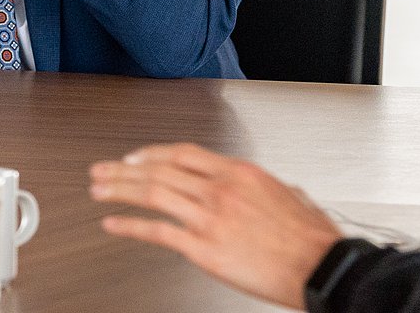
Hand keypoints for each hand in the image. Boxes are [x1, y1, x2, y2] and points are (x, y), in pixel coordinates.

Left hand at [90, 143, 342, 309]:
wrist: (321, 266)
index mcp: (239, 172)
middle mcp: (221, 189)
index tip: (134, 156)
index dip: (152, 152)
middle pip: (160, 169)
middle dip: (124, 168)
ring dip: (119, 190)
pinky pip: (158, 232)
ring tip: (99, 191)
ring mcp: (210, 218)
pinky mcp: (205, 249)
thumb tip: (251, 187)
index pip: (183, 152)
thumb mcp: (287, 193)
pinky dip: (130, 225)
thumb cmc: (310, 237)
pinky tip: (114, 224)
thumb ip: (259, 186)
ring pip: (153, 193)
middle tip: (102, 170)